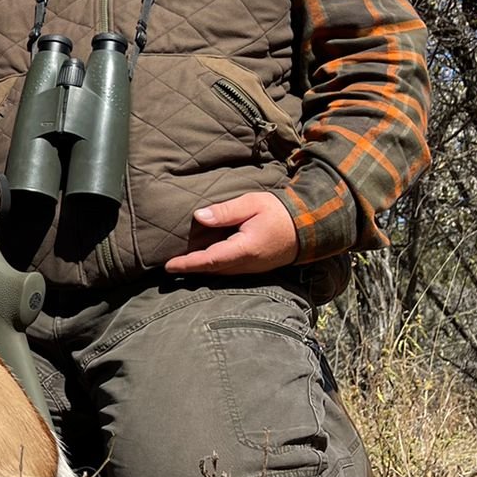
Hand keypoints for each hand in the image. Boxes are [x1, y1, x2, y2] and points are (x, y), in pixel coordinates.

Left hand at [164, 192, 298, 275]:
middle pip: (212, 270)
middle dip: (189, 270)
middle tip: (167, 269)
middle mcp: (247, 264)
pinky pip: (229, 271)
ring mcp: (252, 269)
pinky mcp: (255, 268)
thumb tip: (199, 217)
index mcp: (245, 249)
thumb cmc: (278, 212)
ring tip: (179, 267)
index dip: (188, 264)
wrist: (309, 227)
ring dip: (200, 271)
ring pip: (220, 273)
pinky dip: (213, 268)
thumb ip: (225, 211)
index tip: (169, 265)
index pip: (210, 260)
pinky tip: (202, 263)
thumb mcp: (251, 204)